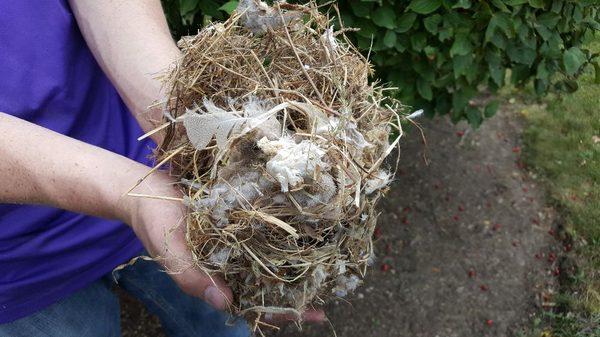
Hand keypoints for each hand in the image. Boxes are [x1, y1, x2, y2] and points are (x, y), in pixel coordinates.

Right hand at [123, 172, 325, 322]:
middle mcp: (231, 262)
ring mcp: (236, 241)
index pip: (255, 303)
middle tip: (333, 289)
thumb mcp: (171, 252)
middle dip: (299, 289)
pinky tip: (306, 230)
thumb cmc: (155, 223)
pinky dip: (282, 235)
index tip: (315, 313)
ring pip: (270, 259)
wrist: (146, 191)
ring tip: (329, 262)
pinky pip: (263, 232)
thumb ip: (194, 278)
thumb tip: (226, 303)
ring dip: (296, 262)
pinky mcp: (238, 219)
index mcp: (218, 278)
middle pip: (270, 284)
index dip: (284, 311)